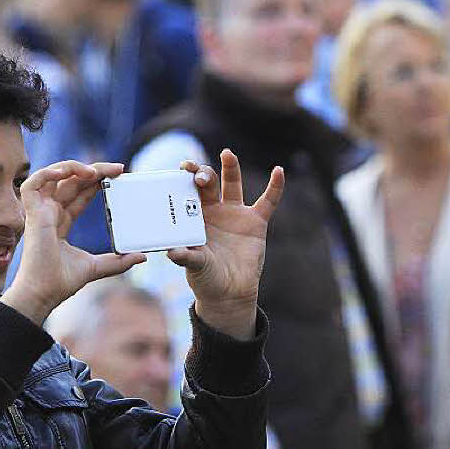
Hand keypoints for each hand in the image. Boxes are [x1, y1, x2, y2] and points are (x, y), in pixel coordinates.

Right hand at [0, 160, 145, 322]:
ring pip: (52, 176)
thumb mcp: (98, 267)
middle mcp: (51, 212)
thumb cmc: (62, 281)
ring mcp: (40, 212)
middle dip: (94, 170)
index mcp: (63, 221)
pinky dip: (46, 173)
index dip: (98, 181)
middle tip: (118, 168)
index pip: (81, 192)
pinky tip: (66, 172)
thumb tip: (142, 257)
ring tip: (94, 171)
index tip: (119, 175)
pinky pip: (32, 184)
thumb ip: (118, 261)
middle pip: (71, 180)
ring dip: (72, 167)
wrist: (44, 293)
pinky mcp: (32, 214)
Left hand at [170, 150, 283, 339]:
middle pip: (209, 183)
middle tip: (200, 175)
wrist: (229, 293)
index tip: (183, 169)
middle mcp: (214, 211)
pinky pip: (268, 201)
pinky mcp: (256, 223)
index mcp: (195, 217)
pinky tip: (278, 171)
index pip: (189, 191)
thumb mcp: (194, 266)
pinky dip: (275, 187)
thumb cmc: (206, 278)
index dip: (187, 178)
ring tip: (227, 154)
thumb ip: (186, 256)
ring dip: (231, 168)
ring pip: (233, 184)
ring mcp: (235, 214)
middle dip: (203, 174)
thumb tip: (171, 252)